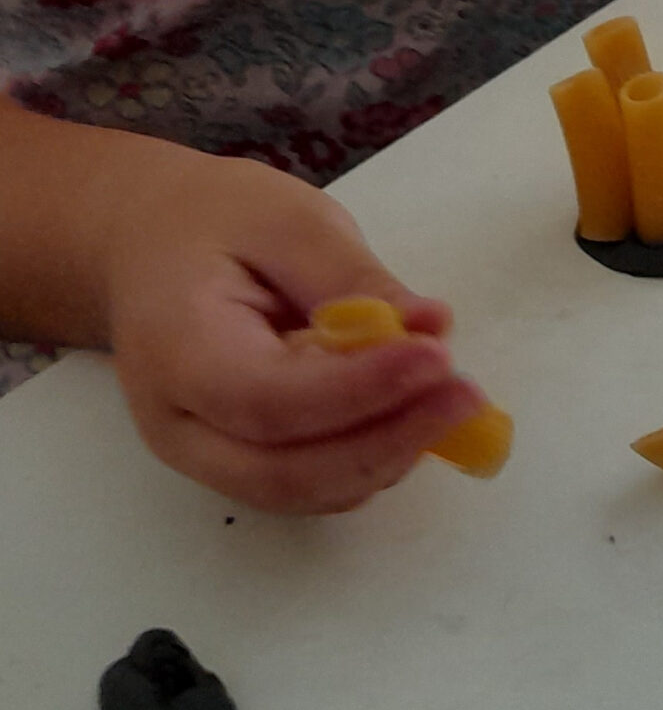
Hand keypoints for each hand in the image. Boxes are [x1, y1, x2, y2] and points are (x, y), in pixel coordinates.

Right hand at [102, 157, 482, 513]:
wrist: (150, 248)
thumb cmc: (215, 224)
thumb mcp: (287, 220)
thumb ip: (353, 278)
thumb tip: (428, 327)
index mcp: (176, 350)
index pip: (267, 400)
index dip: (359, 390)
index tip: (437, 358)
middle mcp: (181, 424)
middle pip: (285, 472)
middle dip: (388, 440)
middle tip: (465, 395)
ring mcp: (207, 454)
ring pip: (305, 489)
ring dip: (389, 453)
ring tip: (452, 397)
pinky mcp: (243, 460)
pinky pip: (314, 482)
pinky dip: (373, 456)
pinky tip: (416, 409)